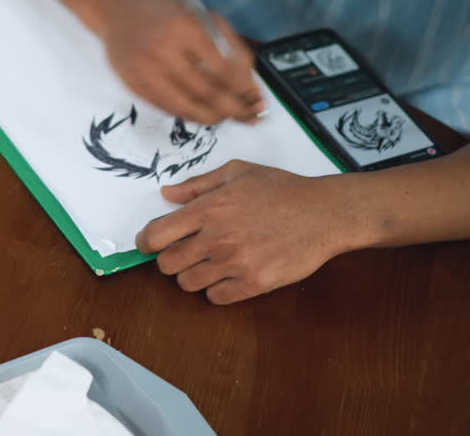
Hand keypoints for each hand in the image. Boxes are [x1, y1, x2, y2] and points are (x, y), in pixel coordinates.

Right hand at [92, 0, 262, 124]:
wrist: (118, 10)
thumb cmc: (167, 11)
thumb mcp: (203, 15)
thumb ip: (228, 44)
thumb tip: (248, 82)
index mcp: (186, 27)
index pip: (223, 69)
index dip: (244, 89)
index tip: (257, 98)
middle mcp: (163, 50)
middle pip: (207, 92)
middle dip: (234, 110)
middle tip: (250, 117)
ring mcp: (145, 70)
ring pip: (186, 107)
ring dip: (212, 118)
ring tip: (227, 118)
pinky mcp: (133, 84)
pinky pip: (166, 108)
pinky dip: (188, 115)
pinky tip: (202, 114)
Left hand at [135, 160, 362, 303]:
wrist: (324, 213)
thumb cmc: (281, 189)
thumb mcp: (237, 172)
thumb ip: (197, 185)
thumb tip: (166, 195)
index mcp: (208, 209)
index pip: (155, 235)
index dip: (146, 242)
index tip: (149, 243)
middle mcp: (216, 238)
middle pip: (166, 264)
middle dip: (169, 260)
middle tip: (184, 253)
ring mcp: (234, 263)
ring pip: (188, 284)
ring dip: (192, 275)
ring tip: (209, 263)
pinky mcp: (254, 284)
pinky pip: (216, 298)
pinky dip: (216, 290)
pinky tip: (228, 276)